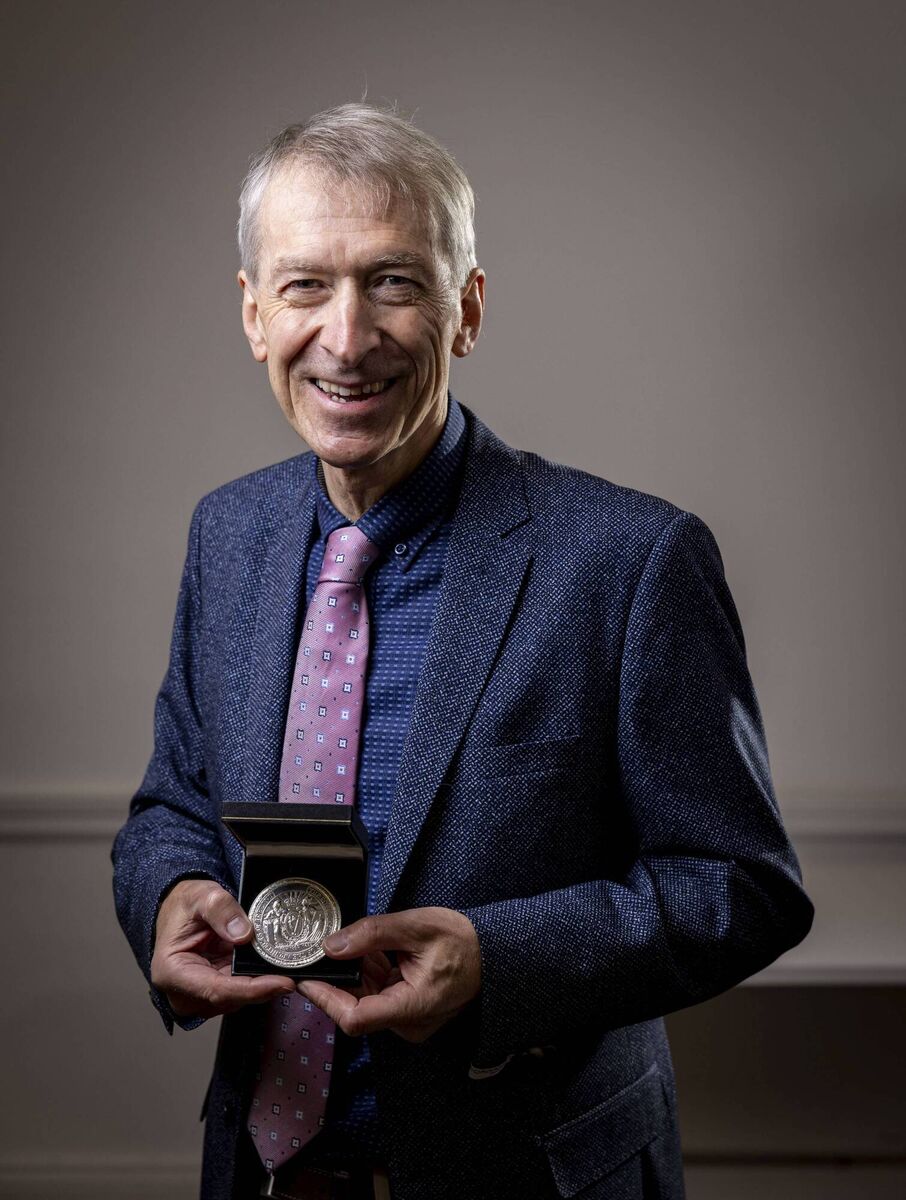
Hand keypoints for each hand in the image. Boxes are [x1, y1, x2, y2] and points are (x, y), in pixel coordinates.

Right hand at [151, 880, 294, 1017]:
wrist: (178, 910)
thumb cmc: (183, 906)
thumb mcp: (200, 896)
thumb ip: (221, 910)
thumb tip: (244, 933)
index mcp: (173, 973)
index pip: (217, 990)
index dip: (252, 989)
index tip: (282, 982)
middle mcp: (184, 993)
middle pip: (232, 998)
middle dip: (265, 988)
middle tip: (296, 973)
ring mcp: (199, 996)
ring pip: (239, 998)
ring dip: (263, 985)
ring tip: (288, 967)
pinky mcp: (214, 992)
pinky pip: (241, 991)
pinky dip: (258, 980)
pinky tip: (273, 967)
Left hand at [298, 907, 481, 1042]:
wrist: (493, 954)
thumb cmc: (463, 941)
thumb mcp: (417, 926)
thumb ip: (372, 934)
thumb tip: (331, 945)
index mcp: (412, 1007)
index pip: (355, 1018)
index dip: (325, 999)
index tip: (306, 978)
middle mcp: (408, 1024)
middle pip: (356, 1007)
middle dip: (341, 977)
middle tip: (332, 945)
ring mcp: (408, 1022)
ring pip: (365, 1001)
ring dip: (359, 973)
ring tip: (368, 944)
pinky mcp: (408, 1013)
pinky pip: (379, 997)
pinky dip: (372, 974)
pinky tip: (380, 953)